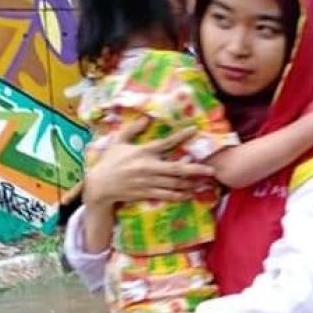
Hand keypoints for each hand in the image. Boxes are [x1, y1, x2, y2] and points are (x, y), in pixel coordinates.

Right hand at [83, 119, 215, 205]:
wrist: (100, 185)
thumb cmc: (110, 161)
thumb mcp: (118, 141)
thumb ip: (132, 129)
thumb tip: (146, 116)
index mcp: (143, 152)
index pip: (165, 143)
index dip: (181, 136)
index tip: (195, 130)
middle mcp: (148, 167)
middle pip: (176, 169)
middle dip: (195, 170)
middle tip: (212, 170)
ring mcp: (148, 182)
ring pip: (174, 184)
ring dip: (191, 184)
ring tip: (205, 183)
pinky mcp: (147, 193)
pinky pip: (167, 195)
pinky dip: (179, 195)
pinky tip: (190, 195)